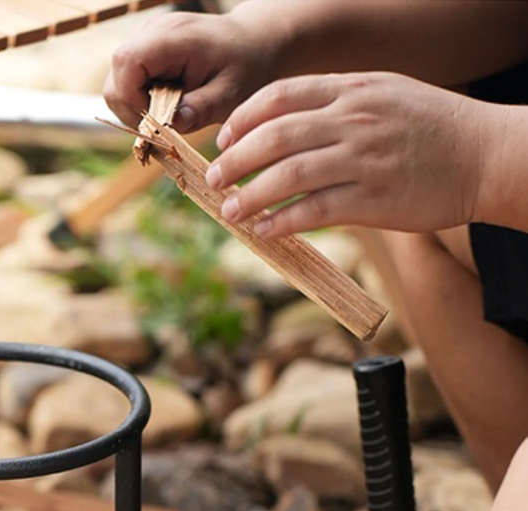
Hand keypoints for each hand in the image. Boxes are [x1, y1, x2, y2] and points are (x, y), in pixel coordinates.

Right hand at [103, 11, 275, 132]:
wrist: (253, 44)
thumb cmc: (245, 67)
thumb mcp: (231, 93)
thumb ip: (201, 109)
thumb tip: (171, 126)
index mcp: (173, 37)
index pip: (126, 63)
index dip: (132, 99)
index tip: (158, 120)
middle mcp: (151, 32)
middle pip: (114, 79)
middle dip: (132, 112)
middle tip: (165, 126)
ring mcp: (144, 39)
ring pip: (115, 84)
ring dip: (135, 110)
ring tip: (168, 115)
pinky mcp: (143, 51)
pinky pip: (125, 83)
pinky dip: (139, 102)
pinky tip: (165, 106)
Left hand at [207, 72, 485, 237]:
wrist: (487, 155)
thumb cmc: (431, 129)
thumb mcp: (385, 96)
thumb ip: (336, 105)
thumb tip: (283, 126)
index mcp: (353, 89)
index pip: (280, 97)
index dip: (242, 120)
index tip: (224, 140)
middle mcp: (354, 120)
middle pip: (274, 137)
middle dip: (234, 160)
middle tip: (215, 179)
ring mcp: (364, 160)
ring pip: (288, 176)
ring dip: (250, 196)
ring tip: (231, 210)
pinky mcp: (374, 200)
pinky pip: (315, 211)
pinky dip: (282, 222)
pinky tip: (264, 230)